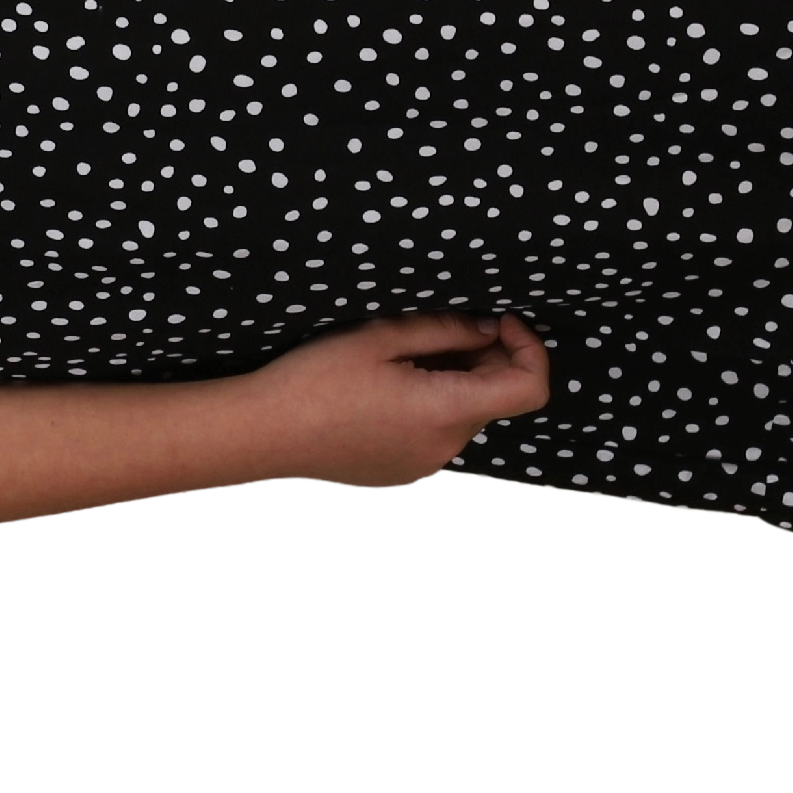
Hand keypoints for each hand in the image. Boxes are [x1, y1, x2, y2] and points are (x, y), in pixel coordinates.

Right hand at [233, 311, 552, 490]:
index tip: (499, 321)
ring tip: (402, 354)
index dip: (529, 348)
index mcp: (446, 411)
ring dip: (452, 380)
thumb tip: (487, 328)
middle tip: (439, 325)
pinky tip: (383, 387)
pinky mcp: (401, 471)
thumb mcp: (380, 337)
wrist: (263, 432)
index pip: (529, 388)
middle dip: (482, 356)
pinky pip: (435, 433)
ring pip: (462, 413)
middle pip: (494, 397)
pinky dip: (429, 404)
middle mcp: (445, 446)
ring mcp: (424, 464)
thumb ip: (445, 330)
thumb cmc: (313, 380)